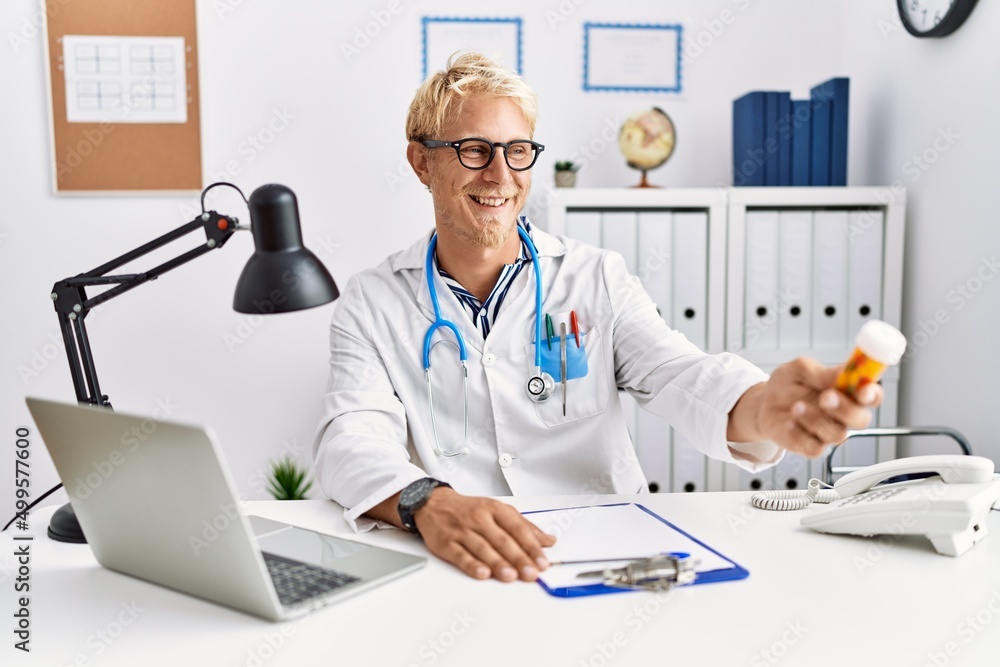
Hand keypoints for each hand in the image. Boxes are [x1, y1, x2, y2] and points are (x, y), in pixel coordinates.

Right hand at [414, 487, 555, 581]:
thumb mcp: (498, 510)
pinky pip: (460, 554)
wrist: (433, 504)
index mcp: (495, 509)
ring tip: (511, 576)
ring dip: (498, 563)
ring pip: (483, 548)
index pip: (517, 528)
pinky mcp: (446, 543)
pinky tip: (482, 573)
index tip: (542, 562)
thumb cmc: (469, 509)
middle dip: (519, 558)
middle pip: (502, 540)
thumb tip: (548, 541)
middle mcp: (479, 518)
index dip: (531, 546)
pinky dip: (472, 564)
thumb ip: (524, 526)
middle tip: (531, 573)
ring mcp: (462, 530)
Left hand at [755, 358, 881, 456]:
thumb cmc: (787, 384)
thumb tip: (844, 372)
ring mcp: (828, 432)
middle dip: (846, 410)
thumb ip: (823, 372)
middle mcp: (843, 414)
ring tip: (796, 407)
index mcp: (847, 392)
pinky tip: (789, 423)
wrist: (764, 403)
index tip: (863, 391)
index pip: (872, 395)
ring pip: (836, 434)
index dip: (872, 394)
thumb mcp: (800, 369)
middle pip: (861, 420)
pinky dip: (800, 434)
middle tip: (826, 398)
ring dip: (815, 419)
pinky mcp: (811, 447)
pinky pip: (815, 448)